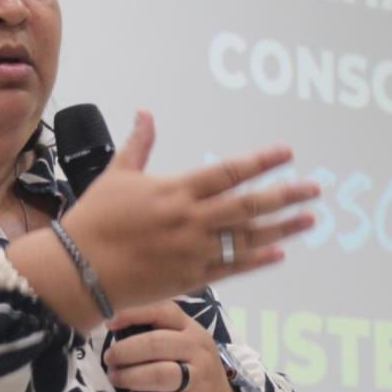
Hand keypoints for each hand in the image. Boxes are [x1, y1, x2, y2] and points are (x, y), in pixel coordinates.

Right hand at [62, 111, 316, 311]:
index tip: (286, 153)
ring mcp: (193, 251)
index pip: (228, 172)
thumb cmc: (94, 221)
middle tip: (314, 189)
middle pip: (248, 205)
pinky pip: (231, 268)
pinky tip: (280, 253)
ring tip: (309, 219)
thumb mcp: (116, 175)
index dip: (260, 162)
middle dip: (285, 195)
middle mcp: (190, 220)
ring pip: (246, 238)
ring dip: (281, 228)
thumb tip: (145, 113)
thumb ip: (139, 145)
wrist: (77, 271)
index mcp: (174, 190)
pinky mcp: (190, 278)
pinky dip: (257, 259)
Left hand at [104, 302, 239, 391]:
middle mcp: (197, 351)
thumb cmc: (192, 366)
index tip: (109, 322)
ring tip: (115, 377)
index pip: (163, 312)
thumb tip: (114, 324)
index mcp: (191, 329)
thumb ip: (158, 329)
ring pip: (158, 375)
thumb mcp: (185, 340)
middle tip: (109, 358)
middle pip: (156, 344)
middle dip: (125, 351)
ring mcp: (197, 380)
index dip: (133, 315)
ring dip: (129, 376)